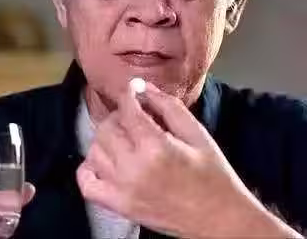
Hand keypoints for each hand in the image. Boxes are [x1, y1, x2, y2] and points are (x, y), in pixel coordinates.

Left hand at [77, 82, 300, 237]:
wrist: (219, 219)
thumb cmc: (212, 174)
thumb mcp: (197, 133)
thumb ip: (168, 106)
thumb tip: (142, 87)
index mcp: (156, 147)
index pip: (127, 110)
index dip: (129, 95)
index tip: (134, 90)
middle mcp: (133, 168)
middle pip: (106, 128)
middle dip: (119, 117)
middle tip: (134, 117)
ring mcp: (122, 190)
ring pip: (94, 151)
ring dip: (106, 140)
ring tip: (125, 139)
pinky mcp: (119, 206)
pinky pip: (87, 184)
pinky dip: (90, 169)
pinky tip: (106, 162)